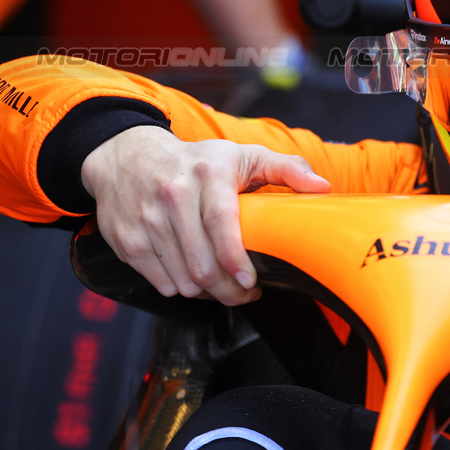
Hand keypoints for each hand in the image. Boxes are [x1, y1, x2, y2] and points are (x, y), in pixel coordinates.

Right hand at [81, 125, 329, 304]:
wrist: (127, 156)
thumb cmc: (198, 160)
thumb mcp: (243, 155)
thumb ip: (286, 169)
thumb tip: (322, 187)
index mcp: (208, 173)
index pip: (220, 223)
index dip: (235, 257)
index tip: (250, 281)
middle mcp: (173, 194)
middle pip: (201, 261)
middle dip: (228, 289)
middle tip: (246, 294)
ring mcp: (146, 219)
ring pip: (182, 277)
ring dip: (207, 293)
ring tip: (225, 287)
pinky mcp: (126, 240)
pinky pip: (160, 281)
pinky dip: (182, 290)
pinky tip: (196, 281)